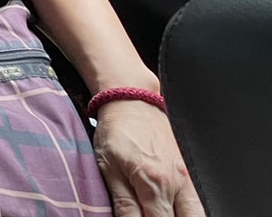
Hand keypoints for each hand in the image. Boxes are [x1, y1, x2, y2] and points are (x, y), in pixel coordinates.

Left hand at [94, 100, 203, 215]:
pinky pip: (198, 199)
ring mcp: (188, 177)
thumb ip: (124, 203)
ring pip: (198, 213)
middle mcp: (177, 183)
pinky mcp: (191, 171)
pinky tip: (173, 208)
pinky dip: (189, 209)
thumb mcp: (109, 167)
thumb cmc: (117, 130)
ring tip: (162, 212)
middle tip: (154, 215)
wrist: (133, 101)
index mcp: (154, 183)